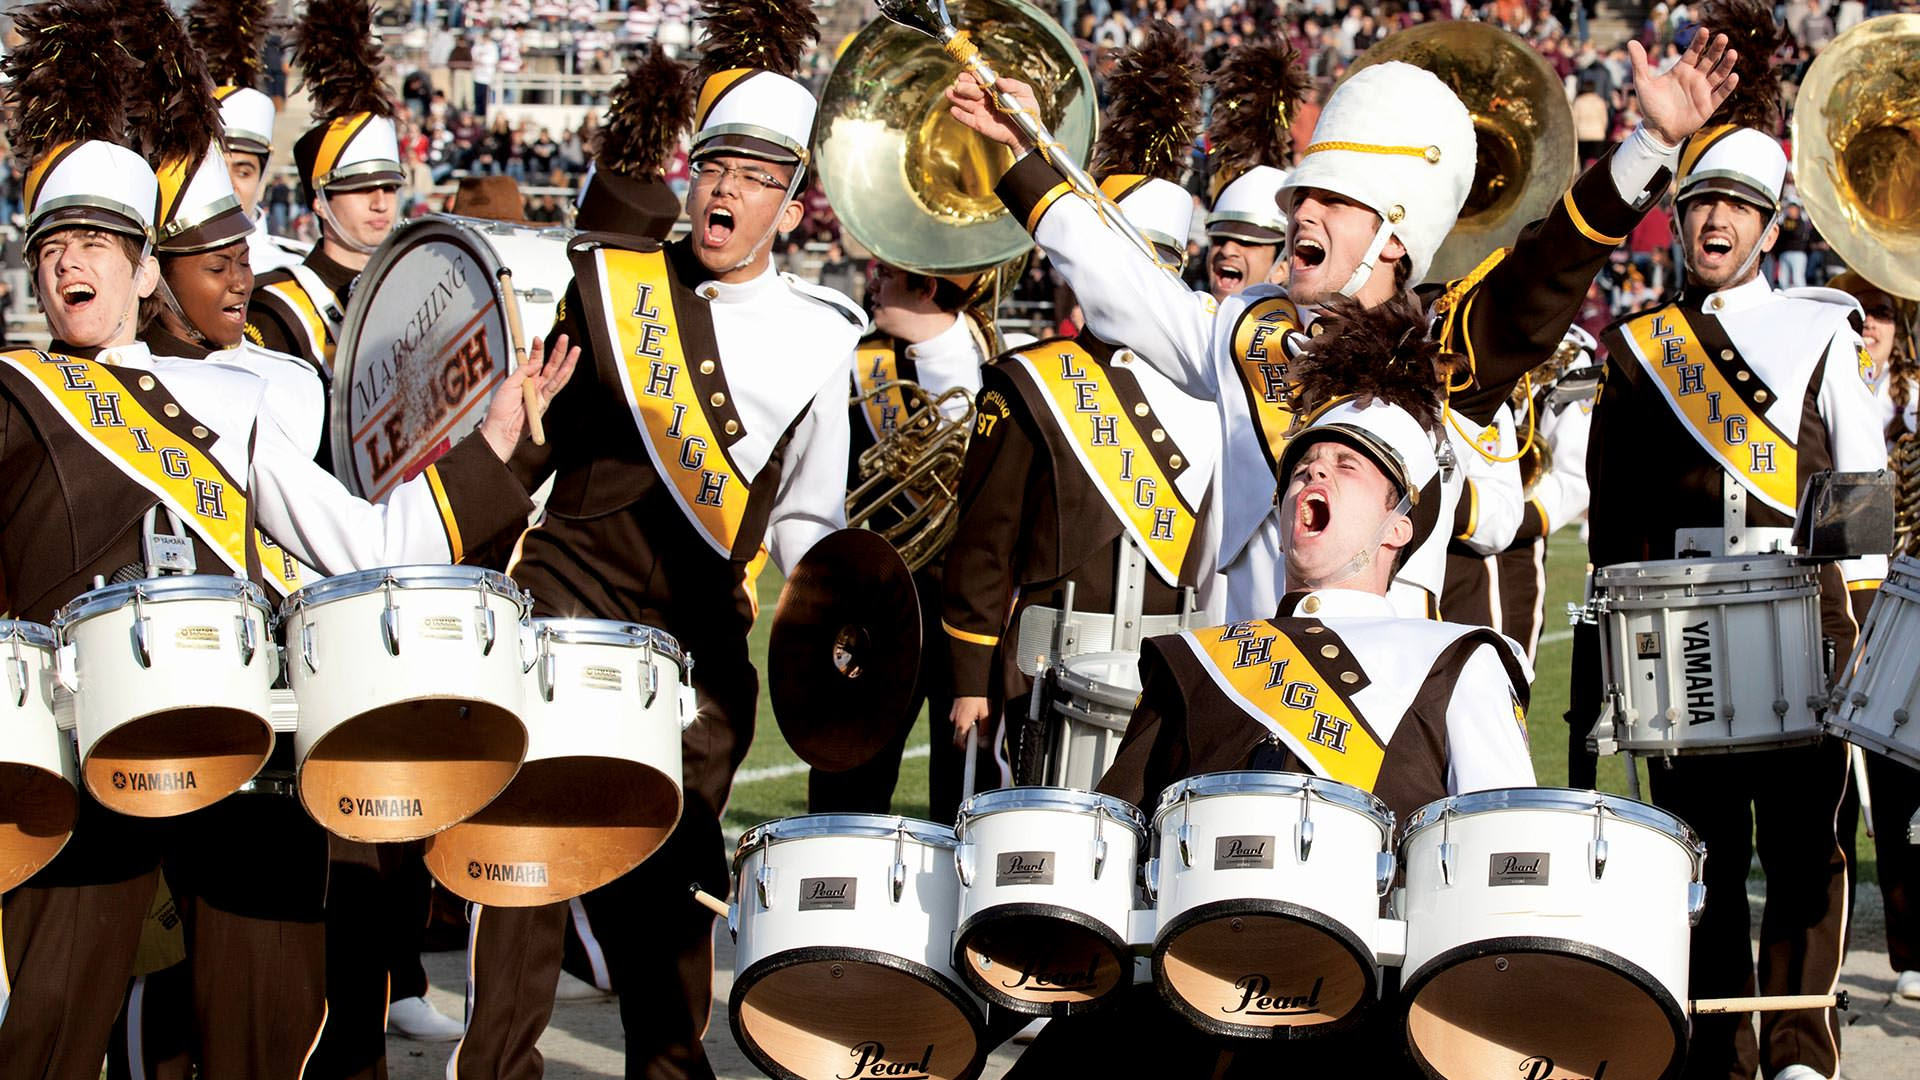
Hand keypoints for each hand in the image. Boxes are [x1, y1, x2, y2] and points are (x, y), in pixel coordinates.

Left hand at [480, 333, 579, 459]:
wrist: (501, 429)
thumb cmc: (501, 410)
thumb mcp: (509, 385)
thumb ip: (522, 372)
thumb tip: (535, 362)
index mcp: (526, 380)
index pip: (535, 361)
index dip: (537, 350)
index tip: (537, 337)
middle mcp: (537, 386)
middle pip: (551, 366)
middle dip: (558, 351)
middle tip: (565, 337)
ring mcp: (542, 394)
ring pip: (558, 375)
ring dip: (567, 362)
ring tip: (575, 349)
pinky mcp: (545, 402)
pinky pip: (555, 387)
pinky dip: (562, 376)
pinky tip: (568, 366)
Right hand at [944, 72, 1037, 155]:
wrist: (1028, 132)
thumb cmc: (1028, 110)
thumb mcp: (1024, 93)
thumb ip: (1013, 85)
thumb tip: (999, 81)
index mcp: (993, 88)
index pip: (980, 79)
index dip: (972, 74)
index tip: (967, 72)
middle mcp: (984, 98)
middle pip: (970, 89)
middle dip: (964, 85)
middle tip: (959, 83)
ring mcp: (980, 111)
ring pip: (966, 102)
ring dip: (957, 97)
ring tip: (950, 92)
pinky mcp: (979, 124)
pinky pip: (967, 119)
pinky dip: (960, 115)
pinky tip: (953, 110)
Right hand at [950, 696, 990, 749]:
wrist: (970, 680)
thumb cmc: (978, 696)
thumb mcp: (985, 714)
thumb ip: (984, 730)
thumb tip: (984, 743)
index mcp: (962, 723)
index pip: (958, 743)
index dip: (966, 749)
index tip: (973, 750)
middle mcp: (955, 720)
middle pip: (960, 736)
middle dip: (970, 737)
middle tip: (980, 732)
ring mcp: (953, 714)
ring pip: (961, 726)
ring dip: (969, 727)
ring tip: (979, 718)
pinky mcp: (955, 709)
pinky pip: (960, 718)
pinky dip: (967, 719)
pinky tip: (975, 712)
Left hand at [1631, 30, 1738, 146]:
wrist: (1657, 131)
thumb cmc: (1651, 107)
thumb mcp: (1643, 84)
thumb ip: (1639, 64)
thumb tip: (1631, 42)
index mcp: (1681, 70)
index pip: (1693, 52)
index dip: (1699, 42)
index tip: (1705, 30)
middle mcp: (1695, 78)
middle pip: (1709, 60)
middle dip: (1716, 49)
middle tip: (1723, 37)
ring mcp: (1703, 91)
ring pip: (1718, 74)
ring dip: (1726, 64)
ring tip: (1732, 53)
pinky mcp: (1709, 105)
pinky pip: (1721, 94)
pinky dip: (1728, 86)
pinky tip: (1734, 76)